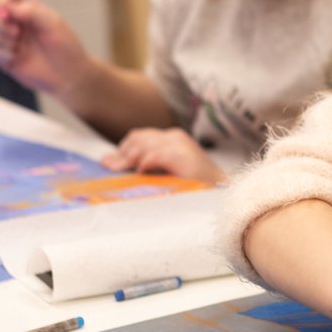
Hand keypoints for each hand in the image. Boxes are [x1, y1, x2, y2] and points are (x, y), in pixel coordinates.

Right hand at [0, 0, 89, 95]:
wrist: (67, 75)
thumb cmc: (65, 46)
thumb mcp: (53, 24)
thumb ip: (31, 11)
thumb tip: (7, 6)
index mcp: (26, 6)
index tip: (3, 6)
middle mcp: (13, 19)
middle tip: (16, 33)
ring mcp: (6, 37)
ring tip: (16, 45)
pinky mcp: (2, 55)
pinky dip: (1, 54)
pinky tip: (16, 58)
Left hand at [101, 127, 225, 182]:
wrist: (222, 195)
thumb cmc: (196, 188)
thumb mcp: (167, 173)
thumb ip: (145, 165)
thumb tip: (112, 163)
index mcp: (173, 139)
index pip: (140, 136)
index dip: (122, 150)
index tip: (109, 163)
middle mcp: (175, 138)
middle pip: (138, 138)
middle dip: (122, 154)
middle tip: (111, 169)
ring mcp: (179, 145)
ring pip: (143, 145)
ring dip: (130, 160)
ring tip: (124, 174)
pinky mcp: (182, 155)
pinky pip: (155, 155)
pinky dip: (145, 164)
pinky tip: (141, 174)